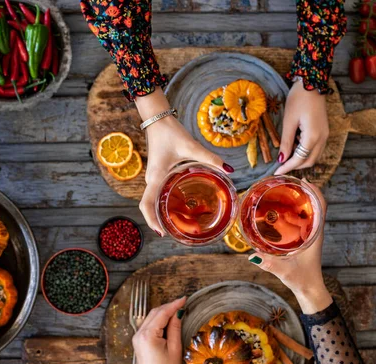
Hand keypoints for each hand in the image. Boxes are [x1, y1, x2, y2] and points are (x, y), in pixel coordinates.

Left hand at [132, 297, 185, 363]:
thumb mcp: (175, 349)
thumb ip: (175, 328)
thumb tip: (178, 313)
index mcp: (148, 335)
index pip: (161, 314)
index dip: (174, 305)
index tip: (184, 299)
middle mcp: (139, 334)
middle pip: (154, 313)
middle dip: (168, 307)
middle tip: (182, 304)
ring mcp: (137, 337)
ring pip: (150, 318)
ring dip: (163, 313)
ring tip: (177, 311)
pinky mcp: (138, 341)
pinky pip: (148, 325)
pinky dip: (158, 320)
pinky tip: (168, 320)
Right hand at [135, 88, 231, 234]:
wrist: (158, 119)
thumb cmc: (170, 132)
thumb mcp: (191, 147)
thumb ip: (210, 159)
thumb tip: (229, 170)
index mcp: (156, 177)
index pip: (146, 204)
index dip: (151, 220)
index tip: (161, 232)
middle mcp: (152, 180)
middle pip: (151, 207)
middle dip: (160, 221)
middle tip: (178, 231)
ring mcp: (154, 178)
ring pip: (155, 201)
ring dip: (165, 213)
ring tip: (183, 222)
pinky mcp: (159, 174)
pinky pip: (160, 193)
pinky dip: (169, 202)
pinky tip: (184, 206)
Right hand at [247, 181, 331, 313]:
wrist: (310, 290)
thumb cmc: (303, 280)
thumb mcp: (286, 272)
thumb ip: (270, 265)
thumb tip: (253, 256)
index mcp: (315, 235)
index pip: (322, 207)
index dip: (315, 191)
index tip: (303, 181)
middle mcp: (314, 232)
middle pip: (314, 205)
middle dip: (303, 192)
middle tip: (286, 183)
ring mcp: (310, 236)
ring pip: (308, 212)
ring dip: (298, 201)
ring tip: (281, 193)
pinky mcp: (303, 240)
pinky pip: (301, 221)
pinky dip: (292, 213)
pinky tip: (278, 213)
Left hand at [275, 80, 328, 175]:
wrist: (312, 83)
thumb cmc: (298, 99)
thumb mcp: (288, 121)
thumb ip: (286, 142)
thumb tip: (281, 159)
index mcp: (313, 136)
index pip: (299, 159)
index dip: (287, 167)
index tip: (276, 173)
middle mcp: (322, 138)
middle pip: (309, 161)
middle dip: (295, 165)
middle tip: (281, 165)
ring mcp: (325, 135)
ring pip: (314, 156)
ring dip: (301, 159)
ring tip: (286, 153)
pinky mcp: (324, 131)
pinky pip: (316, 148)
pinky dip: (305, 151)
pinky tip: (295, 144)